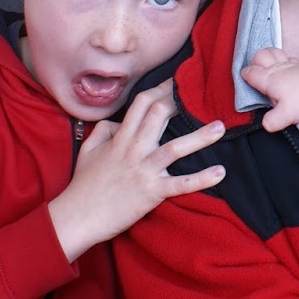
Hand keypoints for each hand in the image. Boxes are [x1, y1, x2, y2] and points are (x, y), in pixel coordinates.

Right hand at [48, 80, 225, 261]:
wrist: (77, 217)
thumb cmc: (83, 185)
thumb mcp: (87, 151)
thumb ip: (103, 131)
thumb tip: (118, 121)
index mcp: (120, 138)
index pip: (142, 104)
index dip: (161, 89)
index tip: (177, 82)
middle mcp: (134, 150)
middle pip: (160, 115)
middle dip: (181, 102)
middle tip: (203, 96)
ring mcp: (143, 170)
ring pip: (175, 147)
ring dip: (201, 137)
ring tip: (221, 127)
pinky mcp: (151, 192)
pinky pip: (180, 184)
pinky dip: (201, 179)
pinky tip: (220, 172)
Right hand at [240, 47, 298, 130]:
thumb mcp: (286, 115)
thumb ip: (272, 121)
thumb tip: (265, 124)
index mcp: (269, 79)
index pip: (250, 72)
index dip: (245, 76)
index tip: (246, 81)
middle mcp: (277, 68)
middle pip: (260, 55)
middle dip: (255, 62)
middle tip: (256, 74)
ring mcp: (289, 64)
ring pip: (273, 52)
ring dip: (268, 57)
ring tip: (267, 67)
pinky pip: (286, 57)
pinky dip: (282, 60)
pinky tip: (284, 69)